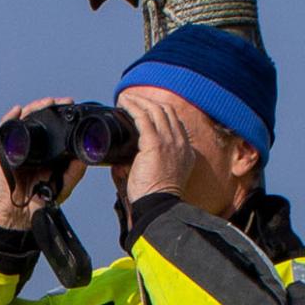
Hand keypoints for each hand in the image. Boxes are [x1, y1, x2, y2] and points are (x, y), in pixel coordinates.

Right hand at [0, 105, 83, 232]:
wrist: (19, 217)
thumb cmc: (40, 202)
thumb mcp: (64, 186)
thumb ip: (75, 171)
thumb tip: (86, 154)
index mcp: (48, 151)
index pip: (53, 126)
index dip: (60, 114)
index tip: (70, 105)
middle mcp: (33, 147)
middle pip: (38, 119)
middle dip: (48, 107)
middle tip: (61, 102)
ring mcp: (18, 148)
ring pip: (23, 121)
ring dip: (33, 109)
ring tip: (45, 103)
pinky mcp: (4, 154)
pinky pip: (4, 133)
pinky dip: (9, 120)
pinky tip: (17, 111)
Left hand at [116, 85, 196, 205]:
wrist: (159, 205)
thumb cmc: (154, 197)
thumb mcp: (158, 177)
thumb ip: (144, 167)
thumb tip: (120, 164)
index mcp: (184, 150)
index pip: (173, 122)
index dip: (158, 112)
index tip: (142, 109)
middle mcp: (180, 142)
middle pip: (166, 112)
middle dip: (148, 102)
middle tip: (130, 100)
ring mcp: (170, 141)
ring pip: (155, 111)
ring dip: (139, 101)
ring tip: (125, 98)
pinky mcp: (155, 144)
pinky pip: (144, 118)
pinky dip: (134, 108)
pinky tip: (124, 104)